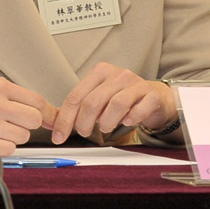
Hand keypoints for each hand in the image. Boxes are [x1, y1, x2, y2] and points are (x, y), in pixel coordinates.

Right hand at [0, 77, 54, 155]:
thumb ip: (12, 97)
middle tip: (12, 123)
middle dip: (27, 124)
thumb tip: (45, 112)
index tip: (49, 119)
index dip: (46, 113)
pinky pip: (8, 150)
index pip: (37, 101)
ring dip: (12, 137)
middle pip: (33, 120)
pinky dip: (1, 147)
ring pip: (22, 137)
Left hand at [51, 64, 175, 143]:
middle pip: (93, 101)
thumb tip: (54, 124)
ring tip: (105, 128)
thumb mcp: (98, 97)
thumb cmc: (122, 98)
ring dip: (106, 122)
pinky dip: (131, 119)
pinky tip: (126, 122)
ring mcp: (136, 83)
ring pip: (116, 104)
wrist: (155, 96)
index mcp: (99, 72)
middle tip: (85, 132)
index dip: (65, 119)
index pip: (75, 96)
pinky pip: (139, 109)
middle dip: (84, 122)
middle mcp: (117, 74)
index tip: (59, 136)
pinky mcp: (152, 95)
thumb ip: (78, 107)